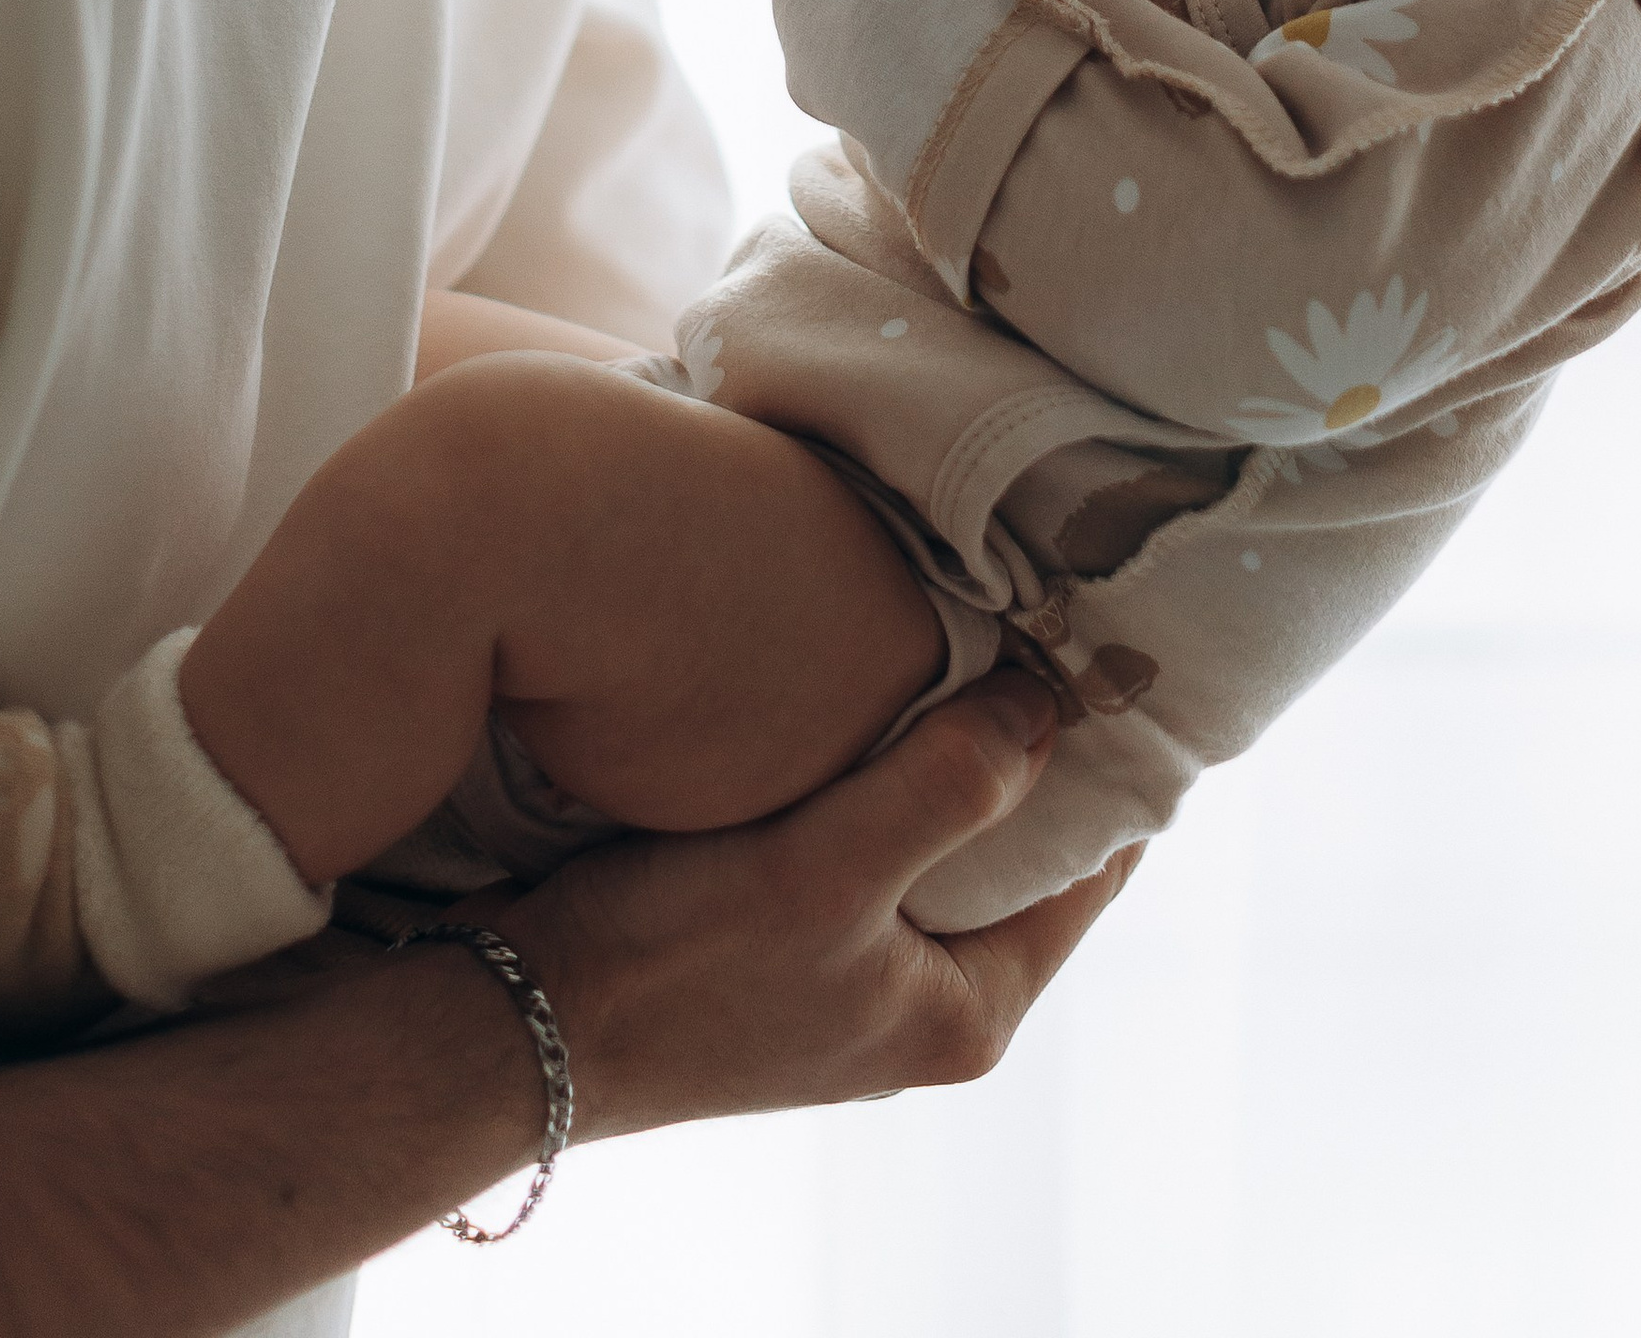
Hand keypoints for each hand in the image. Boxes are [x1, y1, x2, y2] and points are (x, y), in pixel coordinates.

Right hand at [493, 672, 1133, 1136]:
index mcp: (966, 1014)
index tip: (1120, 656)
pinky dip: (881, 763)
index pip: (1093, 874)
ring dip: (948, 746)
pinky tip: (869, 684)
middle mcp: (922, 1001)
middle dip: (1030, 746)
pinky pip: (873, 830)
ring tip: (967, 629)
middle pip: (1020, 849)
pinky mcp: (790, 935)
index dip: (1112, 768)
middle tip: (1044, 619)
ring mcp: (855, 970)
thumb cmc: (671, 965)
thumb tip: (1052, 705)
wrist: (520, 1019)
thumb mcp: (825, 871)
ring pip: (941, 832)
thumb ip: (949, 788)